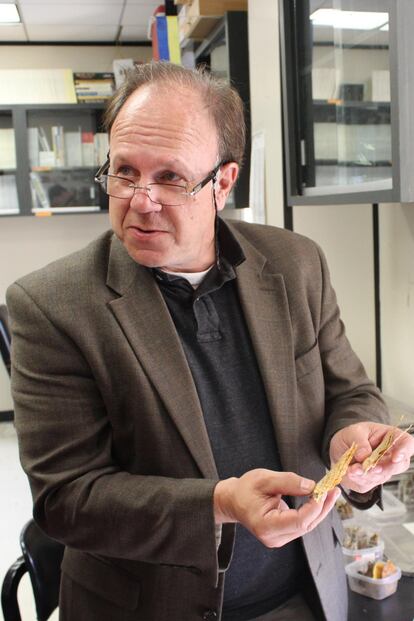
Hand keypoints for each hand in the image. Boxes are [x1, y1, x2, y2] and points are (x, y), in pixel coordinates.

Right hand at [213, 469, 339, 547]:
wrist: (233, 500)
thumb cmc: (245, 489)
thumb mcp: (264, 479)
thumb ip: (288, 482)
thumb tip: (312, 486)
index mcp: (265, 526)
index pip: (298, 521)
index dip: (314, 507)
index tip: (324, 490)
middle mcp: (273, 538)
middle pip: (306, 525)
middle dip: (322, 507)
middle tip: (334, 490)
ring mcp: (278, 539)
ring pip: (307, 526)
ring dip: (320, 510)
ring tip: (330, 493)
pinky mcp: (282, 535)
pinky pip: (302, 525)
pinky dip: (312, 512)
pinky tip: (319, 500)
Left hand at [330, 422, 413, 493]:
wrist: (339, 448)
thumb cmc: (352, 436)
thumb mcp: (353, 431)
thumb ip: (359, 441)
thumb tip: (364, 455)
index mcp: (391, 437)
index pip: (407, 443)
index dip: (405, 450)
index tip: (395, 457)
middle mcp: (391, 455)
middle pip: (399, 465)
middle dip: (385, 468)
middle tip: (372, 468)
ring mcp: (383, 470)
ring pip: (381, 476)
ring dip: (366, 474)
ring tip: (352, 469)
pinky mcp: (372, 481)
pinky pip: (368, 483)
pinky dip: (357, 478)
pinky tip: (350, 472)